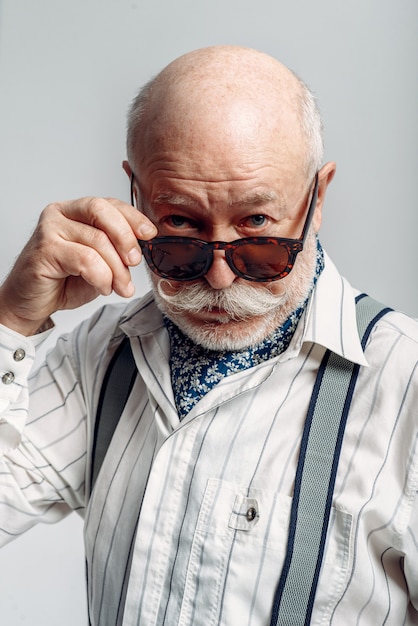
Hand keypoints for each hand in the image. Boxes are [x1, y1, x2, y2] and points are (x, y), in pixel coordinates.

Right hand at [0, 196, 156, 335]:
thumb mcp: (100, 263)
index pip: (109, 204)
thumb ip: (116, 252)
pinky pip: (85, 259)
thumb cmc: (63, 281)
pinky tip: (102, 286)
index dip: (133, 217)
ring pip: (97, 241)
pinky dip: (100, 276)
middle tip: (134, 262)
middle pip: (101, 211)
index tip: (149, 234)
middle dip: (125, 237)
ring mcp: (50, 229)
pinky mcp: (45, 249)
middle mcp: (61, 214)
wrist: (32, 302)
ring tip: (119, 286)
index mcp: (75, 211)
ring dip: (116, 269)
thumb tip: (140, 251)